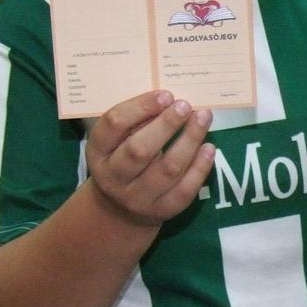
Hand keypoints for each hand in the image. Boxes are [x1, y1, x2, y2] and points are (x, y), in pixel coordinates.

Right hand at [85, 91, 214, 227]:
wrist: (119, 209)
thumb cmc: (121, 160)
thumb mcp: (116, 141)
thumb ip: (134, 121)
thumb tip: (168, 99)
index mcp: (98, 151)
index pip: (114, 125)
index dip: (140, 107)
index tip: (165, 95)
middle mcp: (114, 177)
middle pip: (139, 150)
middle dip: (166, 125)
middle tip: (185, 105)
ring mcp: (138, 198)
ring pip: (167, 169)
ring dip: (189, 141)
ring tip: (203, 118)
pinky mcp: (162, 211)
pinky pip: (185, 189)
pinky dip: (200, 167)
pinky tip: (209, 148)